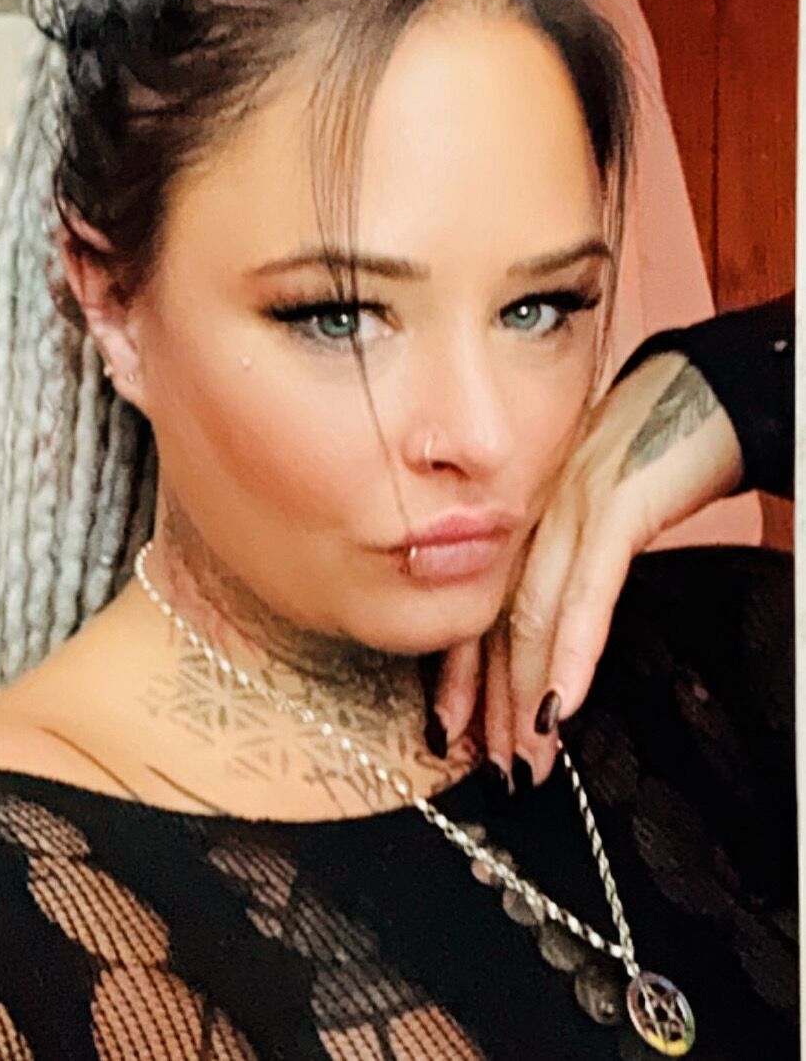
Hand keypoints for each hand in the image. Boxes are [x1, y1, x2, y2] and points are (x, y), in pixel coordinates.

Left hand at [435, 350, 743, 787]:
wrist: (705, 391)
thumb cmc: (654, 451)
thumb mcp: (599, 511)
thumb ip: (569, 562)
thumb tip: (555, 629)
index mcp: (526, 522)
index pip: (482, 608)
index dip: (462, 674)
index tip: (452, 728)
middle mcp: (534, 518)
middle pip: (497, 623)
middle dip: (492, 703)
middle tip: (491, 764)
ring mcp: (569, 510)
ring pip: (532, 617)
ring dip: (526, 696)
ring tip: (524, 755)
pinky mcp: (615, 505)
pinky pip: (587, 592)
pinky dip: (573, 651)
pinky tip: (563, 702)